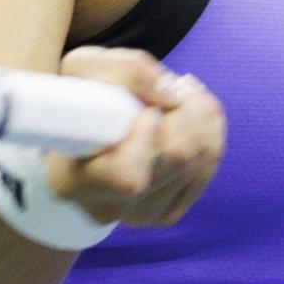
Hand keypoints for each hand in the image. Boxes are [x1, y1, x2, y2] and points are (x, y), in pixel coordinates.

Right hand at [46, 45, 225, 226]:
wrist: (73, 134)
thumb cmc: (76, 99)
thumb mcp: (84, 68)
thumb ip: (129, 73)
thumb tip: (173, 95)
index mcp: (74, 180)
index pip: (129, 175)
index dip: (148, 137)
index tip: (146, 109)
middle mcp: (109, 207)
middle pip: (175, 161)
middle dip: (185, 112)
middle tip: (174, 86)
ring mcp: (140, 214)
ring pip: (197, 163)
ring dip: (201, 117)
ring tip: (183, 92)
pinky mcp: (166, 211)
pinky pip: (207, 169)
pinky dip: (210, 133)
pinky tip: (194, 112)